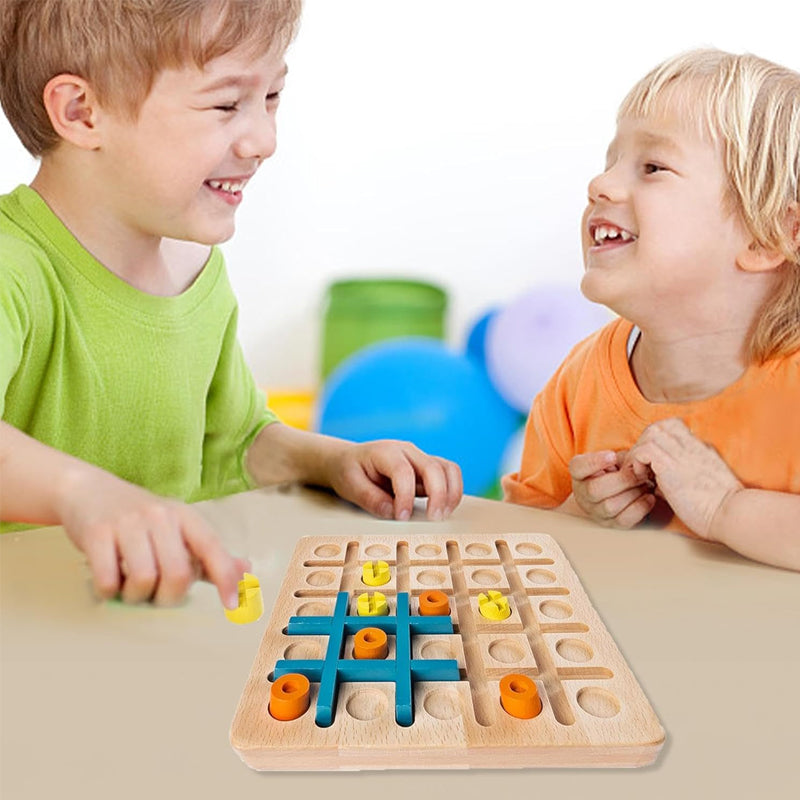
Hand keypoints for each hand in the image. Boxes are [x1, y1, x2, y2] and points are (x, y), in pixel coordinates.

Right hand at [58, 469, 248, 608]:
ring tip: (129, 587)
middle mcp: (159, 515)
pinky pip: (108, 579)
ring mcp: (127, 522)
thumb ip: (208, 554)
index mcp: (184, 516)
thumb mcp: (176, 527)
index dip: (224, 576)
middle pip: (177, 573)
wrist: (88, 489)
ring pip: (143, 579)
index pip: (211, 546)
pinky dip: (109, 591)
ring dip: (136, 596)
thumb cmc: (138, 517)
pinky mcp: (96, 532)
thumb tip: (247, 571)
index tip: (231, 604)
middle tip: (156, 595)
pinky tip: (109, 583)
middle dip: (168, 597)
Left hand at [324, 439, 462, 520]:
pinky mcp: (428, 470)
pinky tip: (443, 509)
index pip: (403, 471)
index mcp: (385, 452)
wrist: (350, 460)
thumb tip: (392, 512)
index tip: (402, 517)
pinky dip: (452, 492)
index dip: (405, 496)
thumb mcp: (349, 484)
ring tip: (441, 515)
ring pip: (448, 469)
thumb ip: (370, 498)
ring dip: (451, 493)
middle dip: (438, 494)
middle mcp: (407, 451)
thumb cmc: (350, 471)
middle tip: (433, 519)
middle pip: (433, 467)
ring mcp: (420, 458)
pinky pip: (449, 475)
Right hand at [568, 449, 655, 527]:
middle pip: (594, 490)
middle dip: (621, 480)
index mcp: (579, 474)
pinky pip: (623, 520)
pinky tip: (649, 497)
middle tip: (639, 472)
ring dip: (632, 493)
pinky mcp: (611, 524)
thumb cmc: (618, 470)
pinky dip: (639, 508)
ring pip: (609, 506)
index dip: (594, 462)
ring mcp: (595, 512)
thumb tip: (637, 460)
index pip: (578, 468)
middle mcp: (582, 494)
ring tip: (646, 483)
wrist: (622, 491)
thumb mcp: (616, 459)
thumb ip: (622, 458)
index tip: (612, 456)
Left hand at [623, 418, 743, 537]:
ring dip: (640, 451)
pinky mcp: (670, 466)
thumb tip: (661, 484)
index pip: (673, 426)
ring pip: (650, 433)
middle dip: (644, 443)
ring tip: (642, 473)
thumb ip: (686, 475)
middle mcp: (691, 446)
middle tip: (644, 467)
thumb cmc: (721, 507)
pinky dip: (638, 461)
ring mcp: (681, 454)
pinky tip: (644, 479)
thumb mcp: (705, 482)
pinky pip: (644, 450)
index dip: (658, 440)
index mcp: (700, 448)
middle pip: (659, 425)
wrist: (732, 514)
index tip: (653, 462)